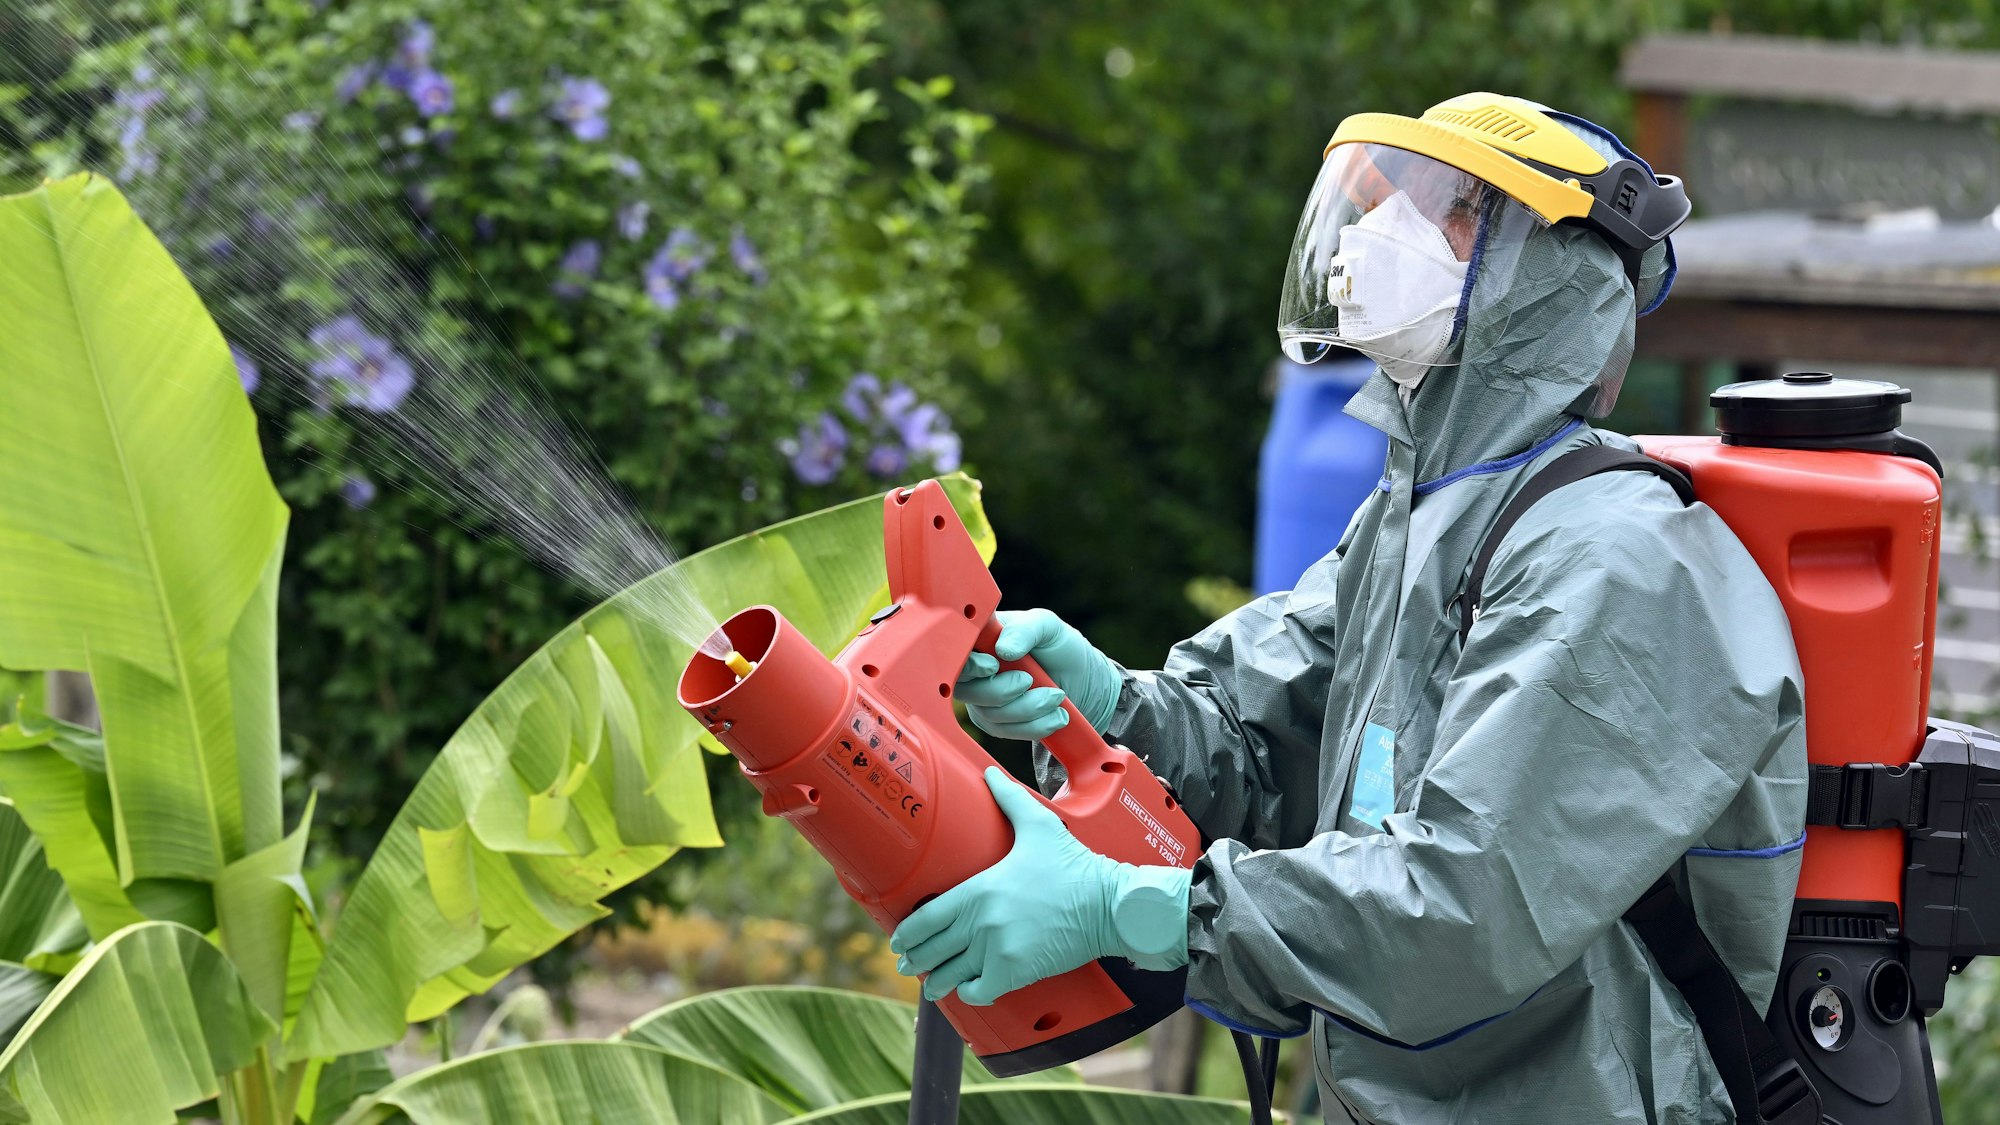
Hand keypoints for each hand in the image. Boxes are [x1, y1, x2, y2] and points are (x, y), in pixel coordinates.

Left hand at [890, 768, 1188, 1005]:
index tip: (899, 942)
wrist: (1108, 903)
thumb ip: (1008, 799)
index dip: (906, 934)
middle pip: (932, 950)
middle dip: (916, 961)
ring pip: (951, 975)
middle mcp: (981, 921)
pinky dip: (971, 993)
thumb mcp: (1038, 826)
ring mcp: (997, 950)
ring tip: (933, 986)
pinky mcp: (1016, 972)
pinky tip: (969, 990)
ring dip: (938, 983)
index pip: (925, 918)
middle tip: (907, 966)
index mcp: (979, 888)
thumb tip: (990, 773)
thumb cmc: (1073, 865)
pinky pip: (980, 991)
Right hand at [956, 609, 1120, 740]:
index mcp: (979, 639)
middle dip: (1002, 691)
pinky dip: (1034, 726)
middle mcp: (974, 670)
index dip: (968, 665)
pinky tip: (1055, 715)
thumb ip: (1025, 630)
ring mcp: (982, 698)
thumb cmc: (1058, 645)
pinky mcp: (995, 722)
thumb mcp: (1047, 626)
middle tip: (1031, 681)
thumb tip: (1003, 650)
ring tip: (1056, 696)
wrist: (1079, 679)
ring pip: (990, 715)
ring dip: (1028, 709)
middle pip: (966, 690)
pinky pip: (1006, 732)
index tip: (993, 666)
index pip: (956, 653)